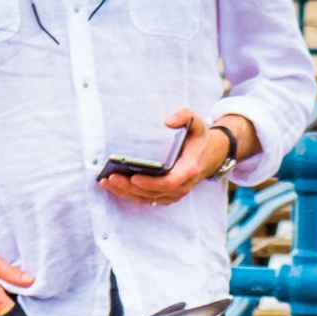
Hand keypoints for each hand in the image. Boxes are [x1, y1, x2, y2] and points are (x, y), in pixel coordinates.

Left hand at [98, 108, 233, 207]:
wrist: (210, 155)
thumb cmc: (199, 138)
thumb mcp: (196, 122)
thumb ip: (184, 116)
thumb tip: (168, 120)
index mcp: (189, 170)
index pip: (169, 182)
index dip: (151, 183)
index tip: (134, 177)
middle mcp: (181, 186)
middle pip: (153, 193)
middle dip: (130, 187)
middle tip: (110, 178)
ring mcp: (173, 194)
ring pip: (146, 198)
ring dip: (125, 192)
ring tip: (106, 182)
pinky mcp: (165, 196)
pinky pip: (145, 199)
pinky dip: (128, 194)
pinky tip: (113, 186)